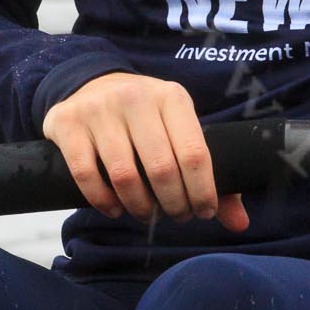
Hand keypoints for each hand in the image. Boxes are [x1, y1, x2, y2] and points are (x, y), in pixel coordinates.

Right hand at [40, 72, 248, 228]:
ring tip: (146, 214)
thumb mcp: (178, 129)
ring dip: (139, 206)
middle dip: (173, 203)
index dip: (202, 191)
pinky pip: (86, 174)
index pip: (195, 153)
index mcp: (173, 98)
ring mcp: (100, 109)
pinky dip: (103, 201)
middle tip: (176, 216)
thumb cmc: (146, 118)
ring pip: (124, 175)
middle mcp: (138, 98)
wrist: (91, 85)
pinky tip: (115, 209)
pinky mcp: (68, 124)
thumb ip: (208, 173)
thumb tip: (241, 224)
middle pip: (162, 168)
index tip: (203, 212)